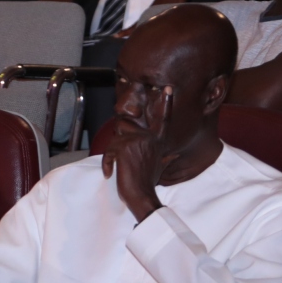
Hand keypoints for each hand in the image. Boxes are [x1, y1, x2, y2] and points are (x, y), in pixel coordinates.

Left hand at [102, 86, 173, 221]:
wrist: (141, 194)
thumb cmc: (148, 182)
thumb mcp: (160, 165)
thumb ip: (165, 156)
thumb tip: (174, 155)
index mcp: (158, 140)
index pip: (164, 120)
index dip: (166, 103)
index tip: (167, 88)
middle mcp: (150, 138)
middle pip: (125, 128)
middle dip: (118, 144)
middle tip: (126, 162)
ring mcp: (137, 141)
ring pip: (116, 139)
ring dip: (113, 153)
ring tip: (122, 167)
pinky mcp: (125, 147)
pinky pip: (109, 150)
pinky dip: (107, 163)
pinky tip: (111, 173)